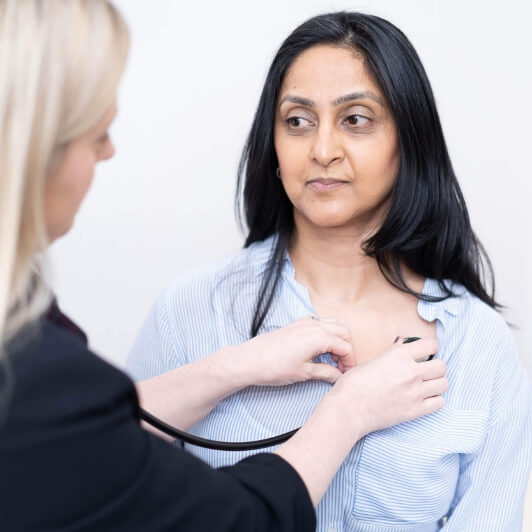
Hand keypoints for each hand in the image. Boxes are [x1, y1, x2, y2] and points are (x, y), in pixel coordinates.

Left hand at [233, 316, 354, 386]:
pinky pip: (318, 323)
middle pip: (343, 332)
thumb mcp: (304, 373)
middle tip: (341, 367)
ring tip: (331, 359)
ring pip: (332, 325)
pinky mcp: (295, 324)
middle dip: (346, 349)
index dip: (350, 362)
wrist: (249, 360)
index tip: (347, 375)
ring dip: (337, 339)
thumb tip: (339, 376)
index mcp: (320, 336)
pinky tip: (319, 349)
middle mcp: (314, 325)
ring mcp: (304, 322)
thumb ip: (326, 372)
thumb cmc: (275, 367)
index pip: (346, 347)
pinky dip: (325, 333)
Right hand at [329, 338, 446, 435]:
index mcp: (399, 355)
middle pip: (441, 365)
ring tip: (426, 383)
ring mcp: (415, 392)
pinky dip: (434, 399)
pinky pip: (439, 402)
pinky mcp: (415, 410)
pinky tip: (424, 397)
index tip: (427, 352)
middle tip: (426, 369)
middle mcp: (411, 372)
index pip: (431, 345)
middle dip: (435, 366)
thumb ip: (393, 352)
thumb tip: (403, 344)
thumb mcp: (373, 360)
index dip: (430, 347)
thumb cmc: (355, 383)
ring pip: (443, 383)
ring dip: (436, 382)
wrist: (349, 408)